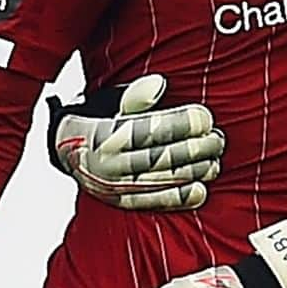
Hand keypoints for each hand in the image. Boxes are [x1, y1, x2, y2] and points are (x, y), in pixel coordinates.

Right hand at [49, 74, 224, 210]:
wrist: (68, 152)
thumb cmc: (101, 120)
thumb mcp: (111, 103)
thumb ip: (135, 96)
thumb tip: (159, 84)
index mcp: (102, 133)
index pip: (147, 130)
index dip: (179, 124)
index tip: (206, 117)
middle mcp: (105, 163)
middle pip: (157, 157)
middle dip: (193, 149)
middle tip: (218, 139)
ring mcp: (111, 186)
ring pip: (158, 180)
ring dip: (192, 172)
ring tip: (215, 161)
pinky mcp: (119, 202)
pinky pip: (151, 203)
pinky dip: (178, 198)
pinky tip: (201, 190)